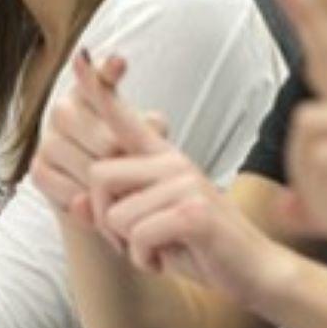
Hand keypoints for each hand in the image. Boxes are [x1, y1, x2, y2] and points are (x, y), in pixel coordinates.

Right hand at [31, 50, 137, 229]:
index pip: (99, 77)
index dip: (108, 70)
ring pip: (91, 168)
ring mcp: (48, 139)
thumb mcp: (146, 142)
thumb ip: (150, 130)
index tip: (120, 62)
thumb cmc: (127, 164)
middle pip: (106, 140)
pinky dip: (89, 202)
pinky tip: (96, 201)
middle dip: (126, 165)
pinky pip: (71, 190)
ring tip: (120, 191)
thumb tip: (154, 123)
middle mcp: (64, 109)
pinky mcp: (38, 168)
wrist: (102, 204)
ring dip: (109, 187)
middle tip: (136, 177)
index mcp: (90, 93)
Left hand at [36, 50, 318, 304]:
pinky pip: (138, 236)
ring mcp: (185, 182)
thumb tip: (73, 203)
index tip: (81, 55)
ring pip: (115, 215)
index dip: (97, 87)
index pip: (122, 117)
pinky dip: (145, 259)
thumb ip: (113, 212)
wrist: (254, 272)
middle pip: (98, 177)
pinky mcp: (194, 212)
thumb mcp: (148, 228)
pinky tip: (168, 259)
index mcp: (162, 157)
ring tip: (160, 249)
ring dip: (129, 246)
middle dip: (104, 220)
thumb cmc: (198, 249)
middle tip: (134, 241)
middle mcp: (173, 161)